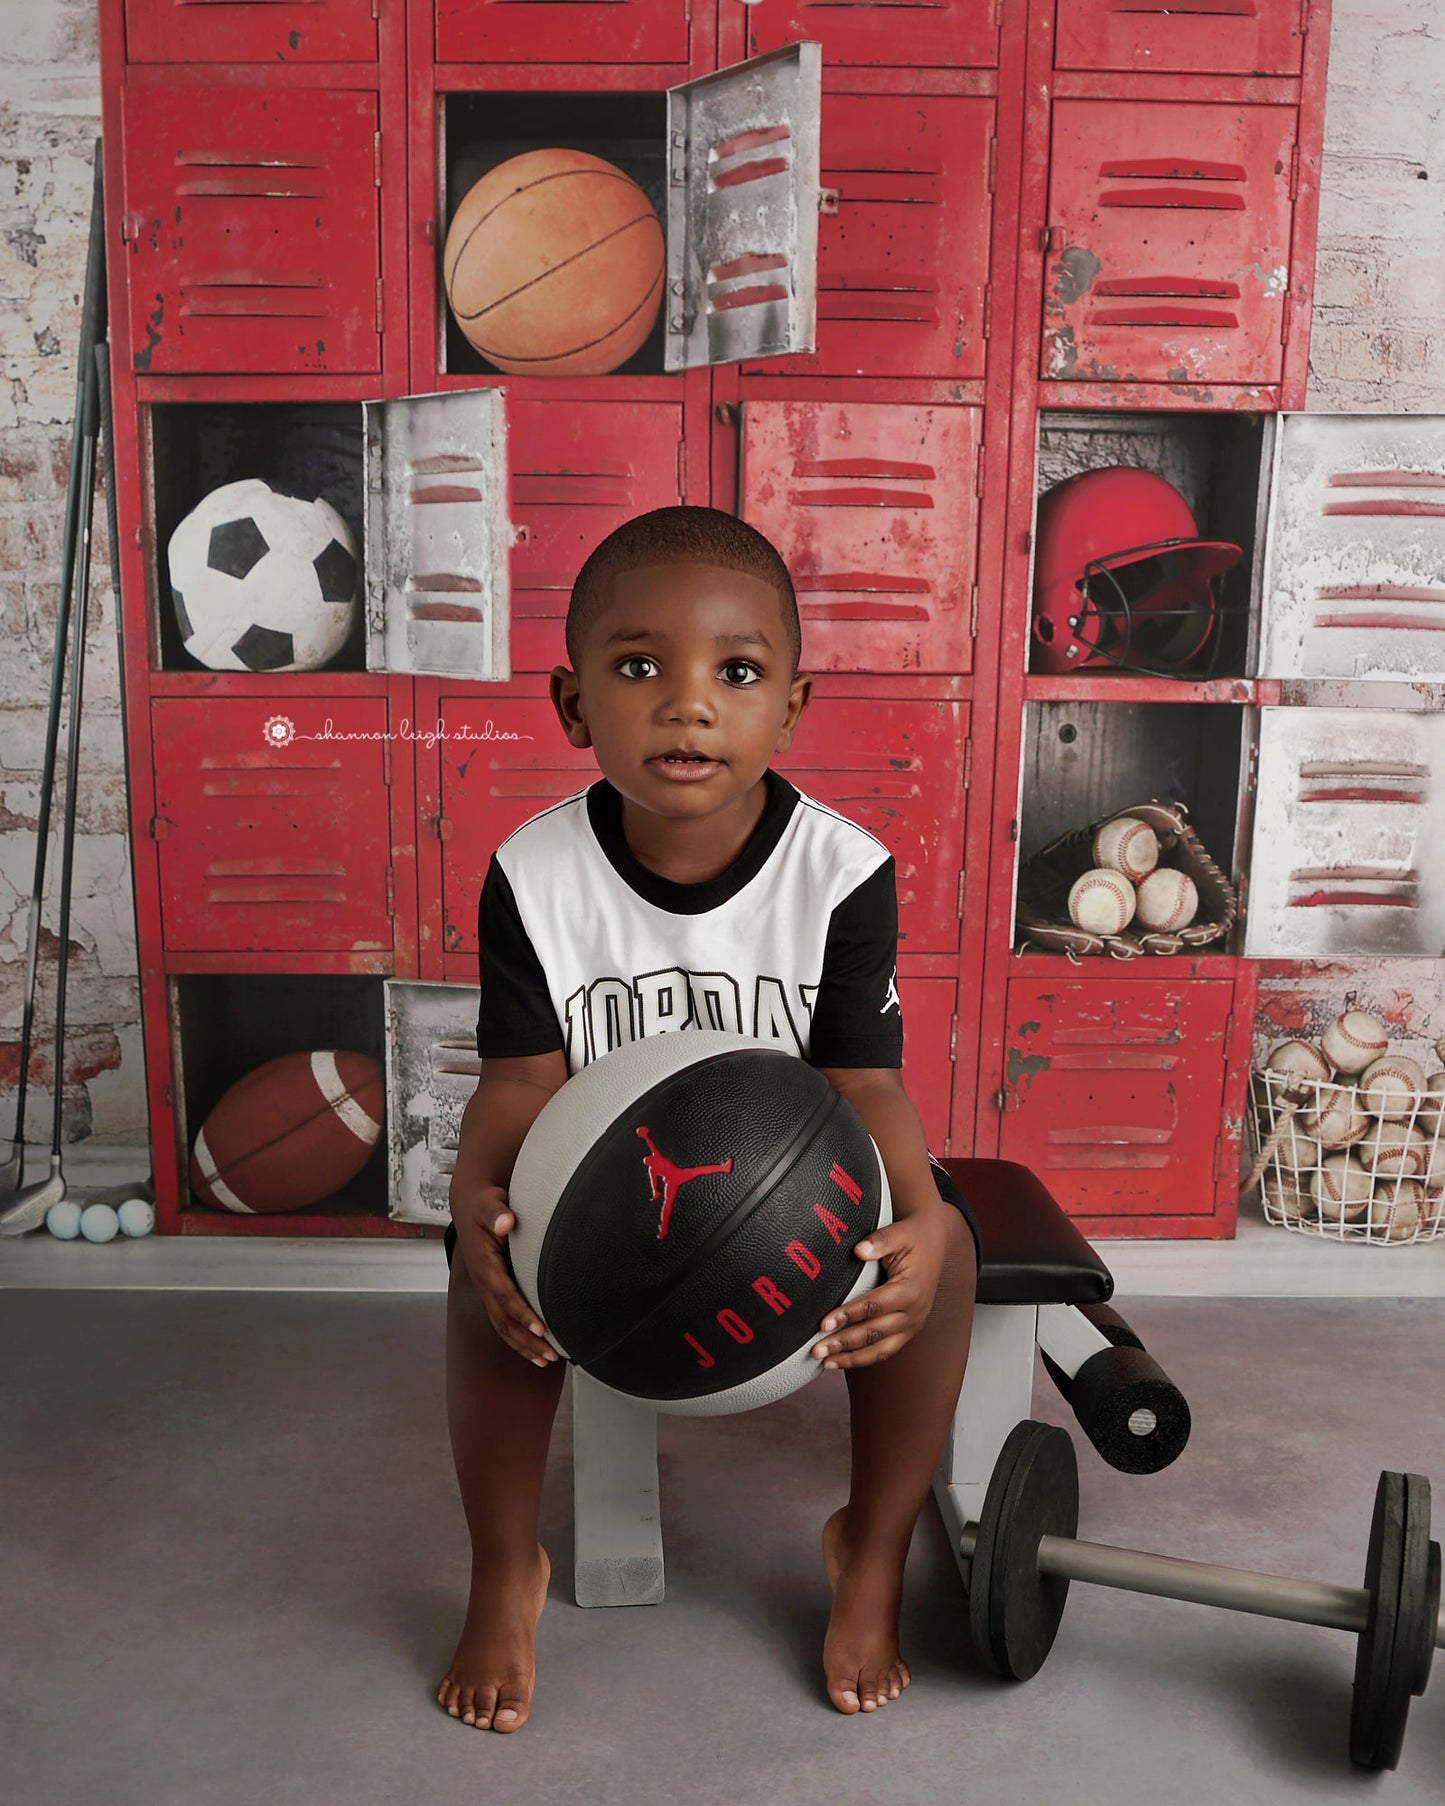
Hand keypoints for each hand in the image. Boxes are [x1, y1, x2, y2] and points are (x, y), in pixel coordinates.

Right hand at [452, 1185, 560, 1369]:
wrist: (469, 1205)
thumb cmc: (485, 1205)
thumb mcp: (489, 1204)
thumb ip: (497, 1213)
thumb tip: (506, 1221)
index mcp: (484, 1266)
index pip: (505, 1295)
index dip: (523, 1313)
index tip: (542, 1328)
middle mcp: (484, 1283)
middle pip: (504, 1320)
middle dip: (527, 1340)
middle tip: (551, 1355)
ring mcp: (487, 1289)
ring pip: (503, 1326)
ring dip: (524, 1345)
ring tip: (547, 1359)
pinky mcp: (493, 1290)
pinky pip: (504, 1320)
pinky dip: (519, 1337)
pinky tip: (536, 1347)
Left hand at [809, 1205, 948, 1370]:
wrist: (934, 1243)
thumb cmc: (913, 1238)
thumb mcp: (899, 1233)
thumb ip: (879, 1241)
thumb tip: (859, 1250)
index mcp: (910, 1290)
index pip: (874, 1306)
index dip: (848, 1315)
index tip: (824, 1323)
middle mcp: (914, 1313)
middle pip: (874, 1333)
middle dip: (843, 1343)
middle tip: (817, 1350)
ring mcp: (912, 1325)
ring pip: (880, 1349)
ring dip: (852, 1359)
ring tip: (826, 1363)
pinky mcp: (908, 1330)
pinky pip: (885, 1350)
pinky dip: (864, 1358)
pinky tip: (843, 1361)